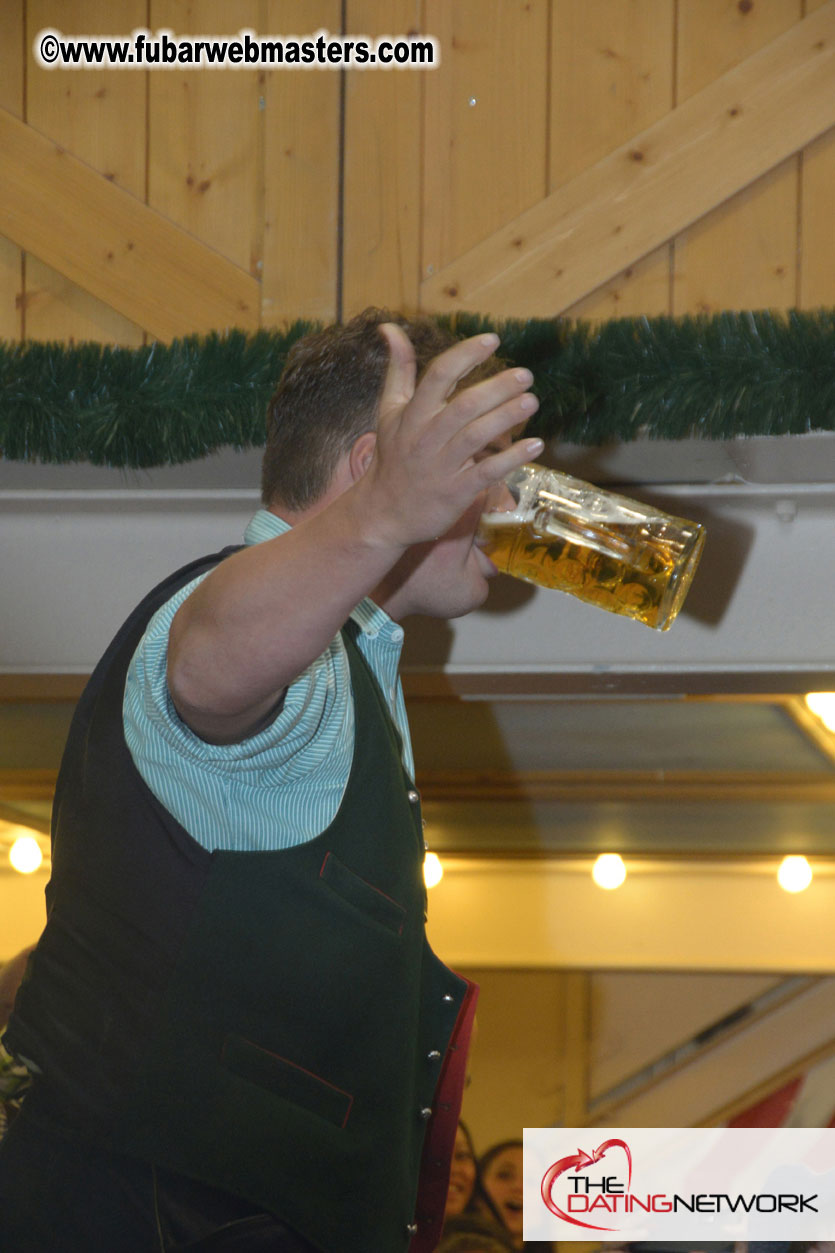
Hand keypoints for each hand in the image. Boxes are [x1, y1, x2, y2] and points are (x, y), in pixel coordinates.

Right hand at [358, 323, 541, 548]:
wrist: (384, 513)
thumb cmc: (393, 457)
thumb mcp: (388, 411)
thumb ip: (397, 369)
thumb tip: (390, 327)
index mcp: (411, 414)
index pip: (438, 375)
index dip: (466, 355)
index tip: (492, 340)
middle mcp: (425, 438)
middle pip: (464, 405)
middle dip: (497, 387)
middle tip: (525, 375)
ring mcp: (441, 466)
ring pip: (477, 436)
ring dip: (507, 417)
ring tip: (531, 402)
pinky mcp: (455, 492)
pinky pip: (487, 472)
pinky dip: (512, 459)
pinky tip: (534, 445)